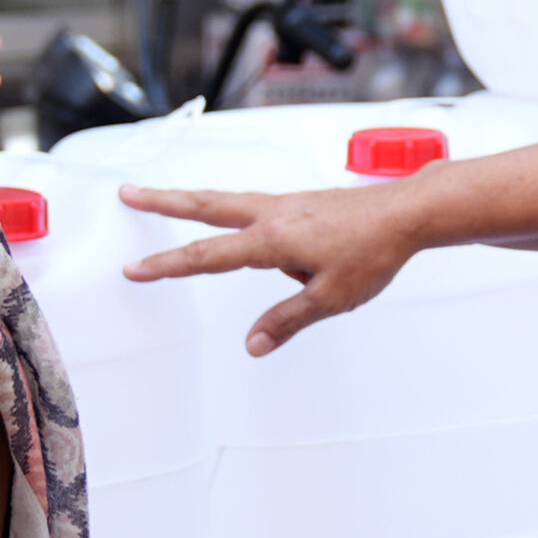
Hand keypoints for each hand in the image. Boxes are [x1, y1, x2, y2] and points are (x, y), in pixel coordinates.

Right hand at [119, 183, 424, 355]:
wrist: (409, 213)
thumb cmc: (375, 251)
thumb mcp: (331, 298)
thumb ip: (287, 320)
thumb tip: (252, 344)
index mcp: (273, 240)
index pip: (208, 256)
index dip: (167, 265)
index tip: (134, 269)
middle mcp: (274, 214)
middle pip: (205, 206)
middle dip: (163, 202)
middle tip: (128, 194)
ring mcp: (288, 204)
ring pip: (229, 200)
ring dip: (195, 201)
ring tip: (172, 202)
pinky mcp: (303, 203)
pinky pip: (261, 209)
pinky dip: (244, 217)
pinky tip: (266, 242)